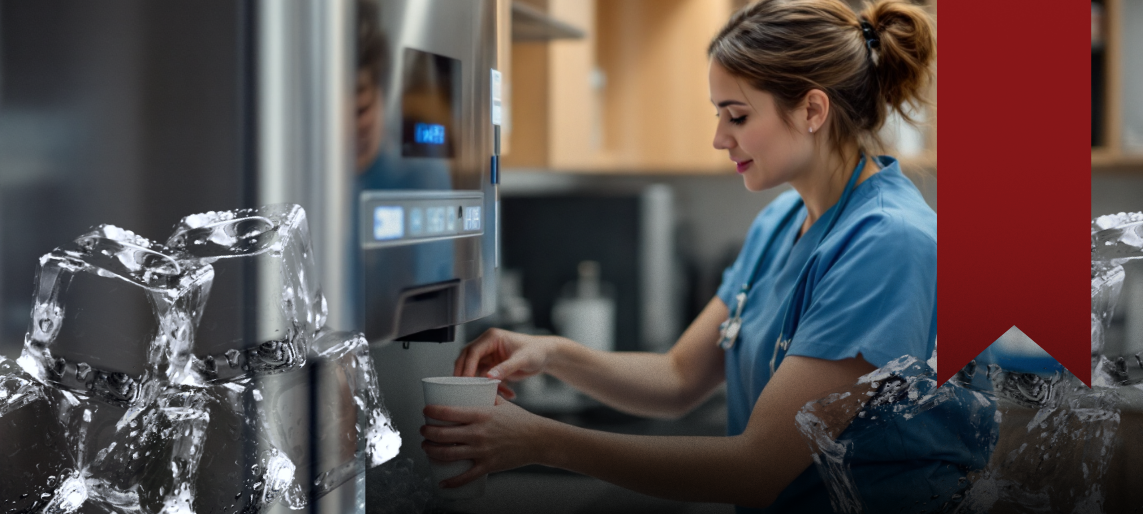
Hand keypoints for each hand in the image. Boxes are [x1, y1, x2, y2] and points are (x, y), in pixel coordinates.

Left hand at [420, 396, 550, 487]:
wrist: (538, 439)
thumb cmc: (520, 420)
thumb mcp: (501, 403)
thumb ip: (484, 396)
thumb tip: (471, 389)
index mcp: (480, 414)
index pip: (448, 412)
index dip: (432, 412)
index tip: (425, 411)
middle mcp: (478, 433)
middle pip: (442, 434)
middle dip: (426, 433)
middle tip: (423, 431)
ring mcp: (482, 451)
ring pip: (448, 454)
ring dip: (431, 452)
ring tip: (426, 448)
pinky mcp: (487, 465)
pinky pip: (465, 477)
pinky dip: (451, 482)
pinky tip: (442, 482)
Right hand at [453, 329, 559, 399]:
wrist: (546, 356)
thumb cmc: (536, 351)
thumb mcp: (522, 359)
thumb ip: (506, 368)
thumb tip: (489, 377)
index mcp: (491, 338)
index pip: (472, 351)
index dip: (467, 366)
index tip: (465, 381)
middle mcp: (487, 346)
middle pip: (467, 360)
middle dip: (465, 375)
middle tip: (463, 390)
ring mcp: (489, 357)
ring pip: (474, 371)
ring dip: (480, 384)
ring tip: (488, 395)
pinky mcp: (493, 367)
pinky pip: (486, 379)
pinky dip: (493, 388)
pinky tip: (508, 393)